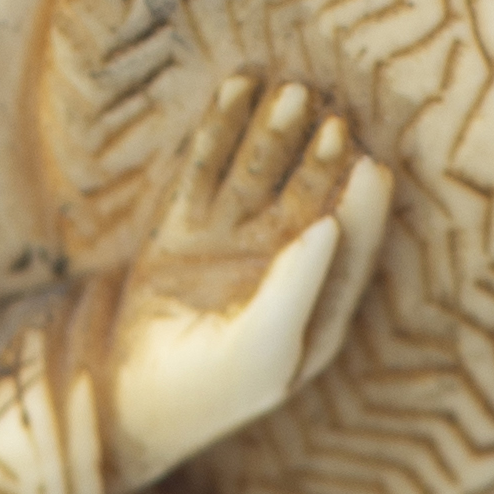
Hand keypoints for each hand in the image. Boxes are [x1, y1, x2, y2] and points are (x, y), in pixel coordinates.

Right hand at [102, 77, 392, 493]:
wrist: (121, 403)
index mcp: (316, 308)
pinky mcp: (184, 231)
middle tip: (333, 115)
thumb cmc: (206, 390)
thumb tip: (331, 225)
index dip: (363, 208)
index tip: (372, 167)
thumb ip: (298, 288)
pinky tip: (235, 90)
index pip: (351, 246)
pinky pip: (205, 171)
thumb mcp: (263, 350)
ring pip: (259, 177)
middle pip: (308, 200)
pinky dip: (219, 132)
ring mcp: (230, 246)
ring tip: (290, 90)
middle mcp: (279, 270)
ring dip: (274, 136)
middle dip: (321, 160)